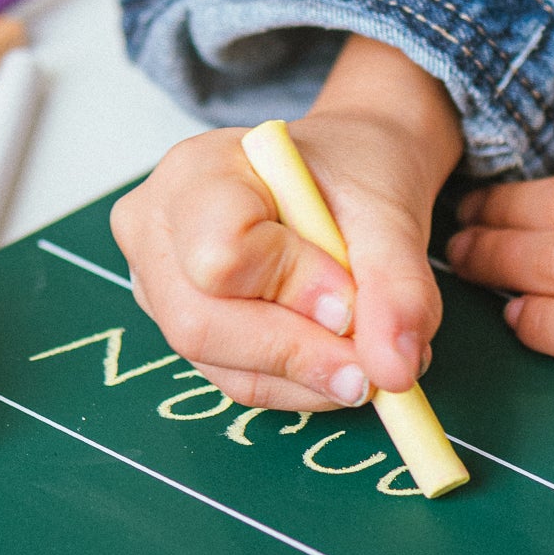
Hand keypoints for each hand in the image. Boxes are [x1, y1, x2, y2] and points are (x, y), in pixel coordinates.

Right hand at [111, 36, 462, 410]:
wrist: (347, 174)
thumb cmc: (354, 171)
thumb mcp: (390, 212)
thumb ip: (397, 288)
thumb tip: (394, 370)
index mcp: (196, 172)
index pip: (221, 253)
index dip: (293, 290)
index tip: (354, 303)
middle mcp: (157, 229)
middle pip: (202, 323)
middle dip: (299, 354)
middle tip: (374, 365)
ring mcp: (159, 284)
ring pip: (221, 365)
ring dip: (308, 376)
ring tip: (370, 355)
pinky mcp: (183, 327)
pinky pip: (236, 378)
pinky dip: (299, 383)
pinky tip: (339, 359)